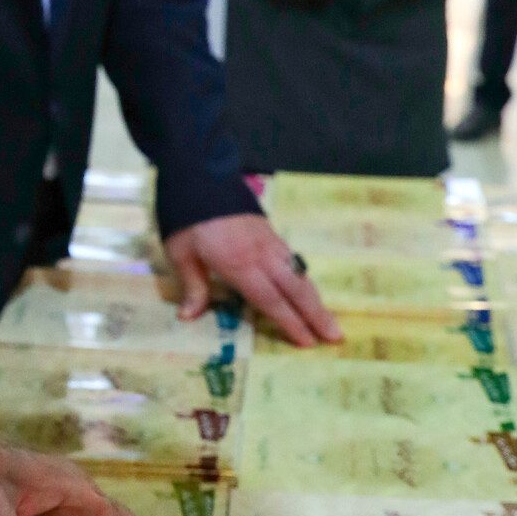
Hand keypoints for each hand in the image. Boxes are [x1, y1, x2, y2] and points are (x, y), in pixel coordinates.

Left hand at [164, 213, 342, 344]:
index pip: (270, 299)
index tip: (307, 343)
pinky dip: (305, 279)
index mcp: (239, 263)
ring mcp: (269, 242)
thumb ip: (192, 285)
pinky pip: (293, 260)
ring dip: (316, 298)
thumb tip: (187, 317)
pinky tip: (308, 290)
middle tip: (336, 337)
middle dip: (316, 315)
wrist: (200, 172)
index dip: (289, 322)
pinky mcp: (270, 231)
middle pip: (295, 289)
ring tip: (330, 320)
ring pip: (299, 274)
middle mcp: (261, 255)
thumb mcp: (180, 251)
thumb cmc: (187, 215)